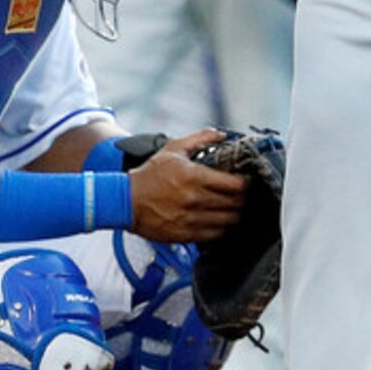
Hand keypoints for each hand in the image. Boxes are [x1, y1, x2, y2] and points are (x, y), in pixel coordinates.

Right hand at [128, 128, 247, 241]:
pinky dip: (220, 228)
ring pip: (228, 221)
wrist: (126, 200)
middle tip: (239, 195)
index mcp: (195, 177)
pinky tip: (217, 220)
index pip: (235, 185)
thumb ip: (199, 139)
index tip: (244, 182)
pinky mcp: (186, 235)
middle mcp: (196, 199)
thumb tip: (220, 134)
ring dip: (233, 214)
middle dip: (241, 199)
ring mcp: (192, 219)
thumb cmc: (149, 175)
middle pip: (235, 204)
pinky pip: (215, 234)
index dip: (244, 183)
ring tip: (231, 208)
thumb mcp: (172, 149)